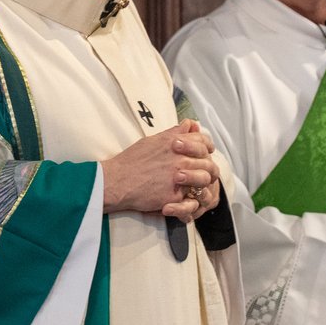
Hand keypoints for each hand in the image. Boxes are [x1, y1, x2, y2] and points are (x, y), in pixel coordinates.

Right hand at [101, 121, 220, 221]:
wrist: (117, 181)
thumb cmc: (131, 161)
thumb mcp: (153, 140)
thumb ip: (174, 133)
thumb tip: (189, 125)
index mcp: (175, 143)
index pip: (202, 142)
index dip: (207, 147)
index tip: (207, 151)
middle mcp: (179, 159)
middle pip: (207, 162)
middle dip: (208, 167)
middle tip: (204, 172)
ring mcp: (179, 178)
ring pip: (204, 180)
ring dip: (203, 183)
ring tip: (196, 186)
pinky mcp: (175, 196)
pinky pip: (192, 198)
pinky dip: (191, 199)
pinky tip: (186, 200)